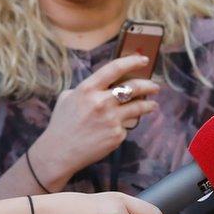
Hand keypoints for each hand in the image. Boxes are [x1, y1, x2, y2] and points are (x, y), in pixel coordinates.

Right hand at [31, 55, 159, 179]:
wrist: (59, 152)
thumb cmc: (61, 124)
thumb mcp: (67, 98)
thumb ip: (86, 89)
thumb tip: (103, 85)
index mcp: (88, 89)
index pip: (115, 69)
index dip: (132, 61)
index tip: (143, 60)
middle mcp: (101, 102)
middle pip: (133, 88)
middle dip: (148, 85)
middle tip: (154, 86)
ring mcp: (111, 120)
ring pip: (138, 108)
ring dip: (149, 105)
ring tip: (153, 105)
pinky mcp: (117, 135)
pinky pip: (126, 127)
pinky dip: (124, 126)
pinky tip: (118, 129)